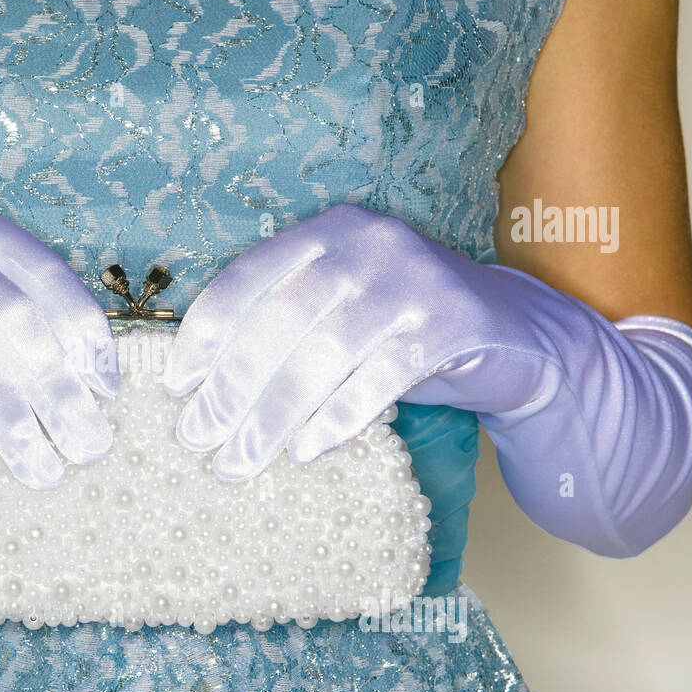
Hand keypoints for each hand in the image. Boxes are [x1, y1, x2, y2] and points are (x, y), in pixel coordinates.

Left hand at [161, 203, 575, 480]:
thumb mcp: (337, 310)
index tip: (175, 387)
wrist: (515, 334)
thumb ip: (283, 325)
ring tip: (241, 460)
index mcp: (325, 230)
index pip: (246, 278)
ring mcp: (413, 278)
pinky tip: (306, 450)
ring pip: (323, 352)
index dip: (204, 336)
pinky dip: (337, 417)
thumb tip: (200, 390)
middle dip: (231, 387)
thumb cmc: (399, 331)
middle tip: (198, 438)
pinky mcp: (452, 321)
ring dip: (274, 415)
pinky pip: (380, 377)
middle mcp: (366, 242)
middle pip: (279, 320)